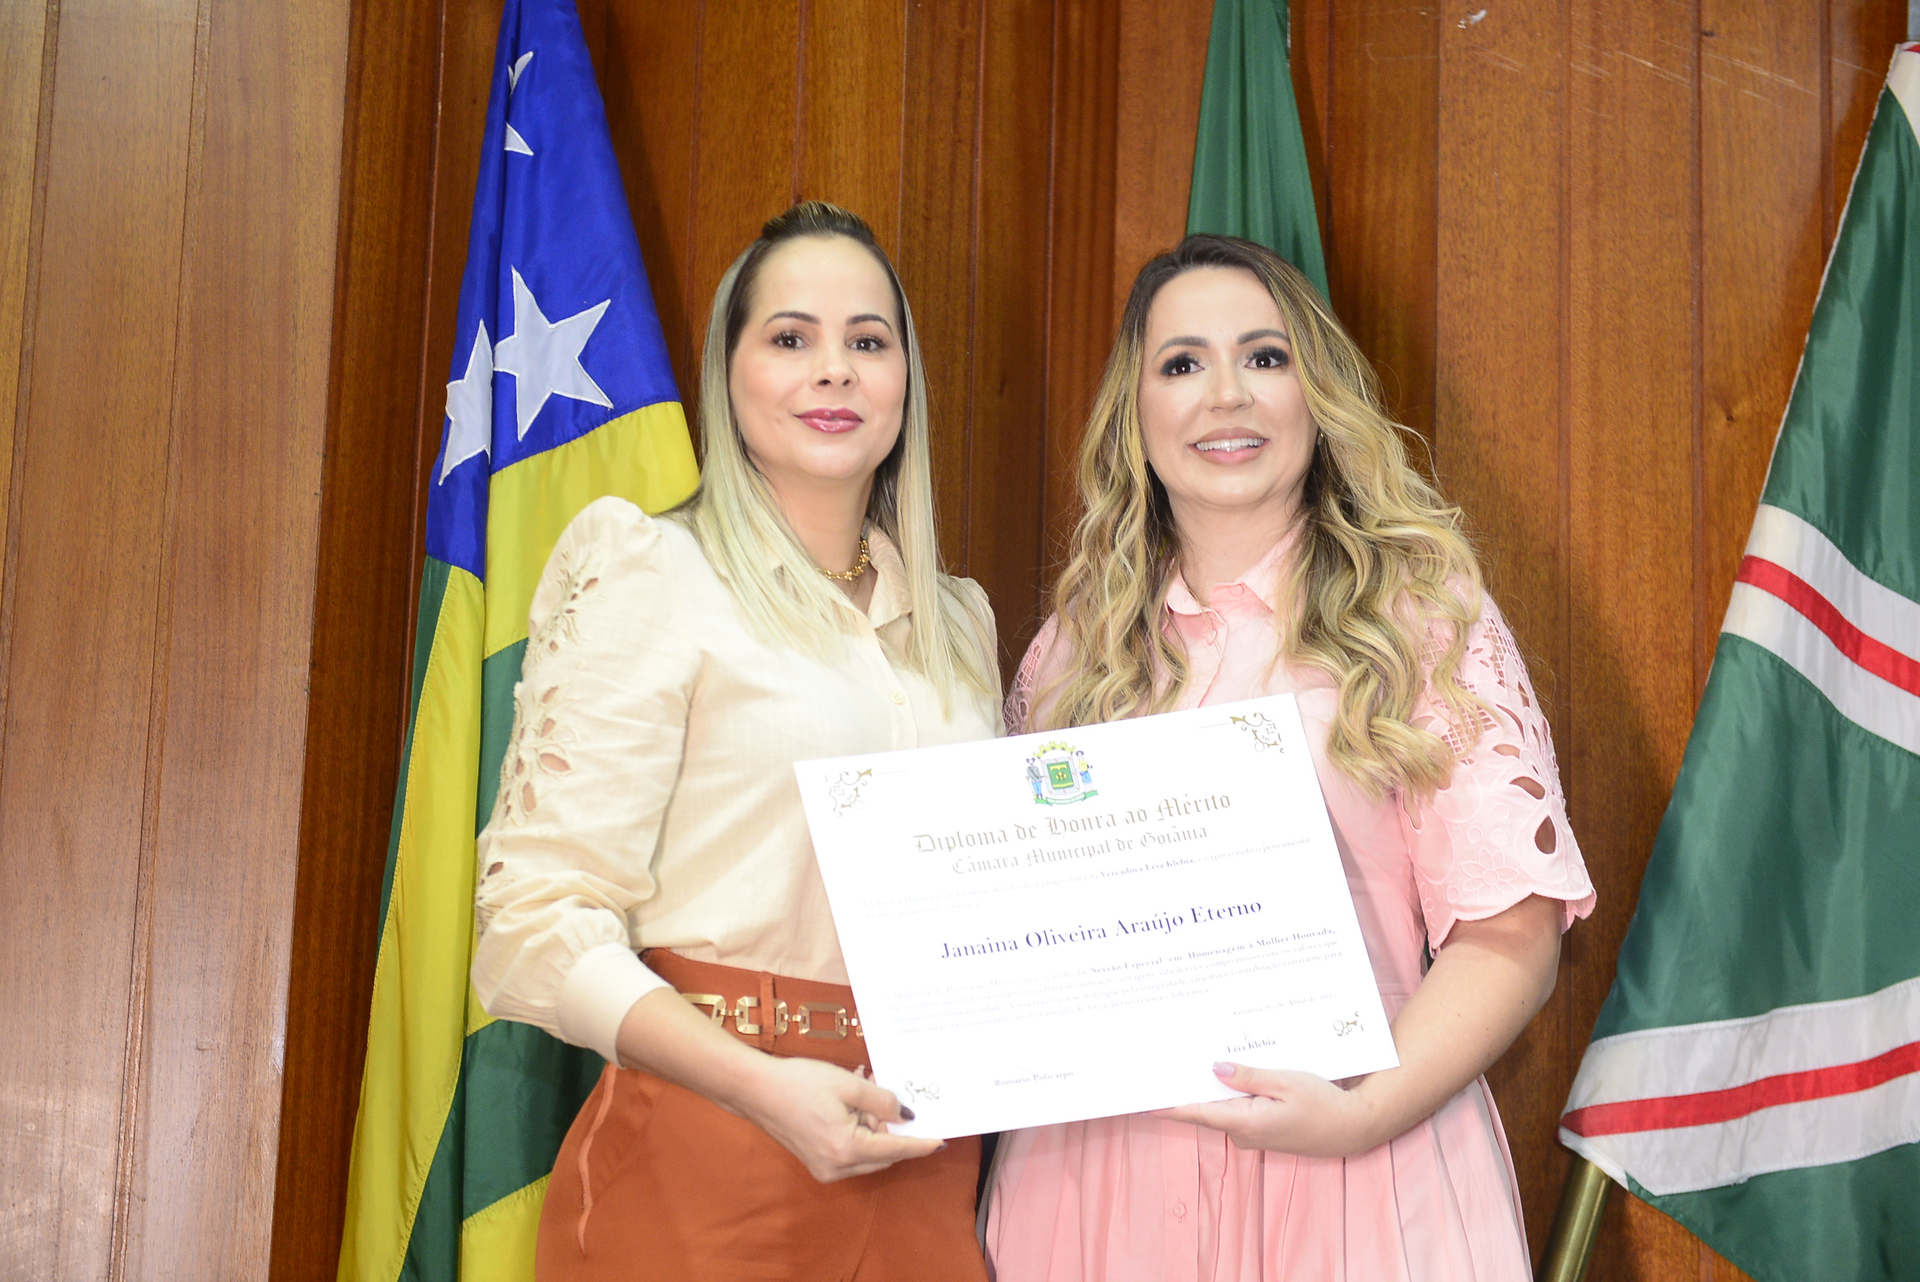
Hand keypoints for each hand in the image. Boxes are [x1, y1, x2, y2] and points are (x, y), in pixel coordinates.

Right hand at [737, 1055, 943, 1182]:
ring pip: (867, 1153)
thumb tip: (905, 1117)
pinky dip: (857, 1130)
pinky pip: (849, 1151)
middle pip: (883, 1155)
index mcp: (847, 1149)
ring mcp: (824, 1168)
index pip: (896, 1151)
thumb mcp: (848, 1085)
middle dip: (891, 1128)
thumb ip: (883, 1102)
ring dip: (873, 1126)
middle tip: (888, 1095)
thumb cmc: (798, 1083)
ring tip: (864, 1088)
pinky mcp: (816, 1162)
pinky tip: (850, 1102)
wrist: (755, 1090)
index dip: (921, 1143)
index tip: (941, 1139)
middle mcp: (836, 1167)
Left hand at [1158, 1062, 1383, 1157]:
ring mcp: (1251, 1134)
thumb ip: (1248, 1076)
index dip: (1165, 1106)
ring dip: (1208, 1088)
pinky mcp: (1260, 1129)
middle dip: (1184, 1087)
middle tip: (1161, 1063)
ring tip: (1189, 1059)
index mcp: (1246, 1122)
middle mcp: (1243, 1133)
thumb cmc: (1323, 1103)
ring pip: (1220, 1107)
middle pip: (1204, 1108)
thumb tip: (1215, 1068)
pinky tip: (1224, 1073)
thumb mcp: (1286, 1081)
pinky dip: (1228, 1093)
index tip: (1139, 1100)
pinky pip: (1235, 1109)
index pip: (1195, 1113)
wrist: (1353, 1126)